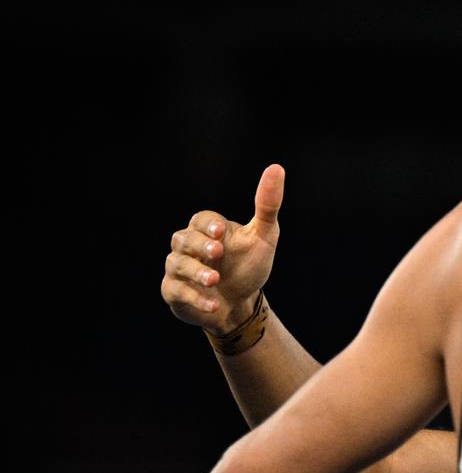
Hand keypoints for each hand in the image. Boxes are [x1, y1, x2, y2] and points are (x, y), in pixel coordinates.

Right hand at [160, 164, 284, 334]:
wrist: (240, 303)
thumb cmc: (249, 265)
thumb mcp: (264, 236)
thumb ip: (267, 206)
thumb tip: (276, 168)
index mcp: (208, 230)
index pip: (201, 219)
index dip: (208, 224)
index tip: (220, 231)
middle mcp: (188, 247)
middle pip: (183, 239)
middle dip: (199, 245)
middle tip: (217, 252)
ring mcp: (179, 269)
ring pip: (177, 265)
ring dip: (196, 272)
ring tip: (215, 280)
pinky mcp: (174, 292)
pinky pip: (177, 292)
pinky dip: (195, 298)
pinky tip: (214, 304)